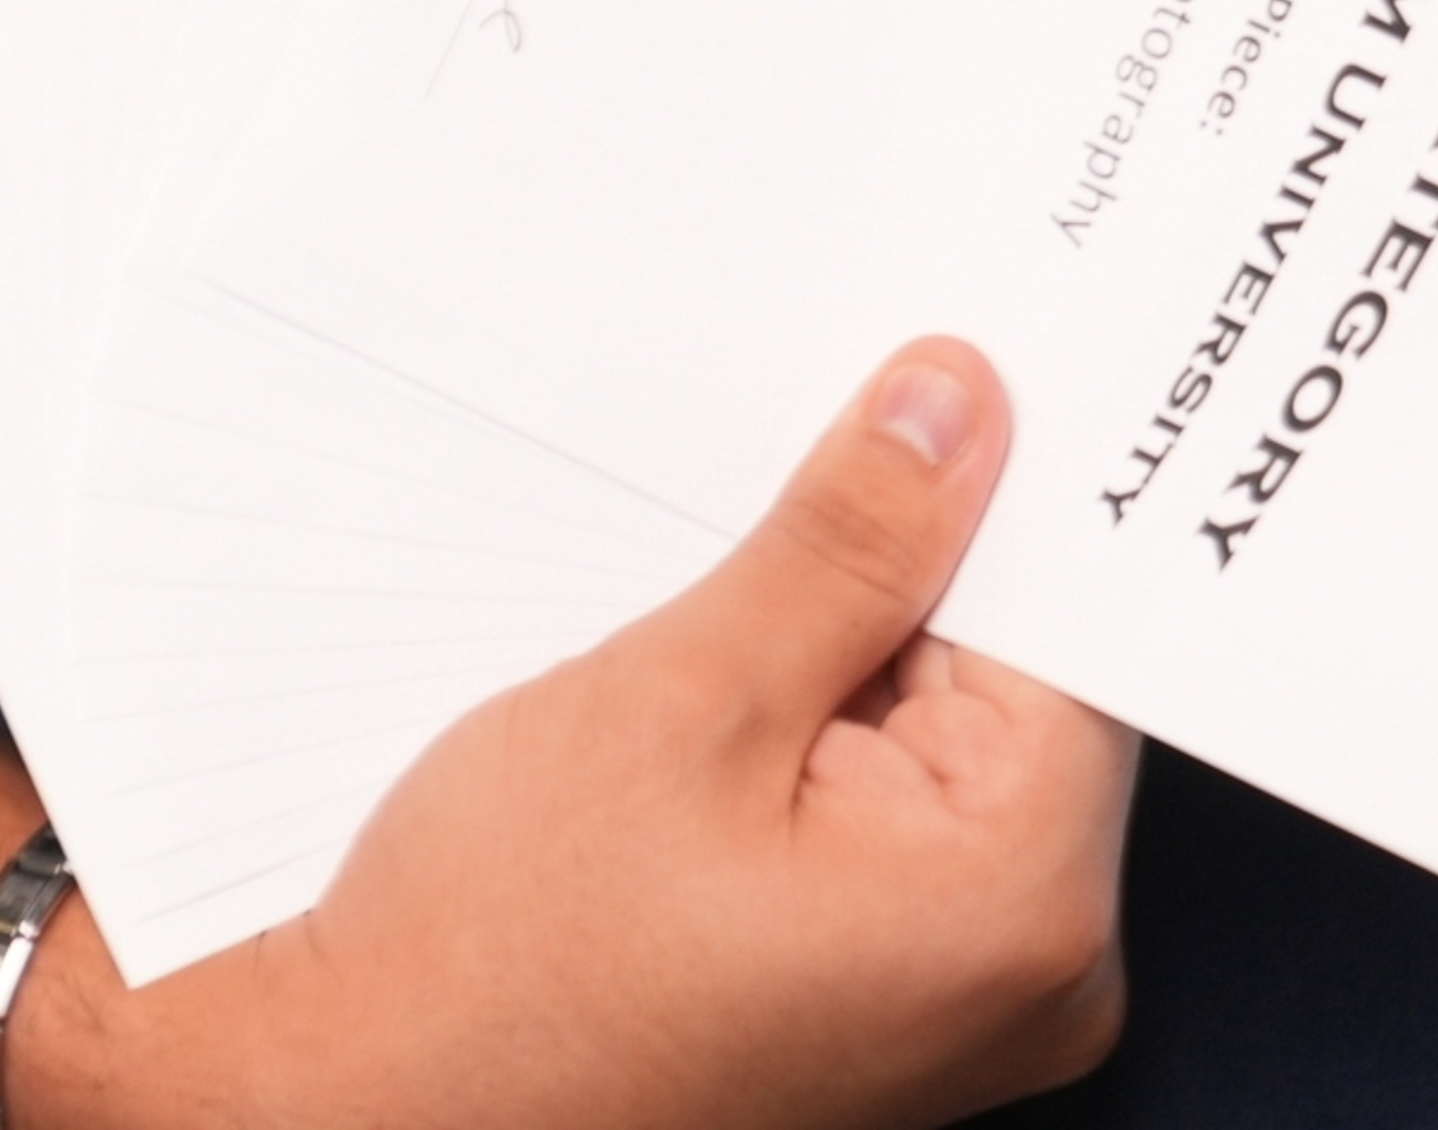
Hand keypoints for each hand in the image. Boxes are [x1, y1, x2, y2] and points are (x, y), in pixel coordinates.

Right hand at [72, 341, 1137, 1129]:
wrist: (355, 1111)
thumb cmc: (499, 960)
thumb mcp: (686, 701)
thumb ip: (851, 545)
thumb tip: (960, 409)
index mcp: (1020, 910)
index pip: (1082, 633)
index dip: (1014, 494)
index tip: (971, 380)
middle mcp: (1030, 981)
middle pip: (1022, 687)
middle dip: (923, 572)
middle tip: (831, 453)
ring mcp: (956, 1008)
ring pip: (947, 744)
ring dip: (858, 653)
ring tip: (738, 608)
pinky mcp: (879, 1003)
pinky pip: (896, 818)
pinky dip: (827, 736)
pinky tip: (732, 695)